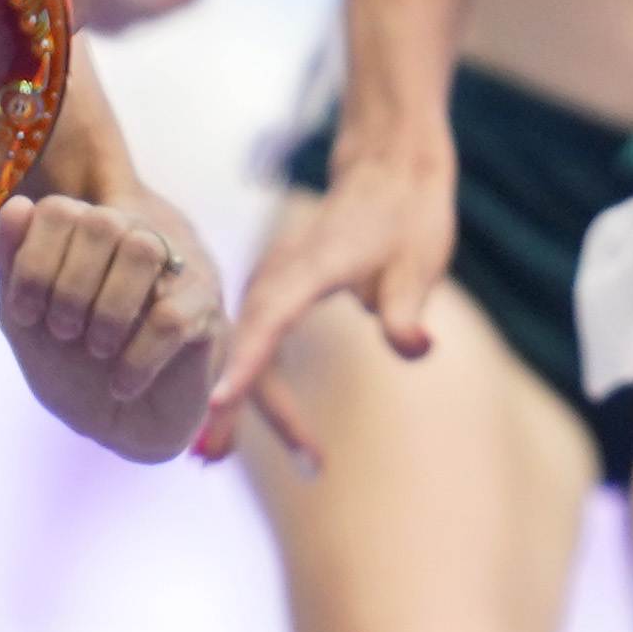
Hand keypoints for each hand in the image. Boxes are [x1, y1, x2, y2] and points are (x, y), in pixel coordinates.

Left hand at [0, 184, 226, 466]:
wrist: (123, 428)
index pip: (59, 209)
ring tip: (97, 350)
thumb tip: (16, 207)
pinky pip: (170, 317)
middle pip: (103, 222)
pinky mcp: (204, 312)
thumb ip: (11, 267)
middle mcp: (132, 239)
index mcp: (85, 237)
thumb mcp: (25, 322)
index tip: (25, 314)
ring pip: (142, 250)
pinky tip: (122, 383)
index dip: (32, 260)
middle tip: (63, 332)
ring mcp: (175, 271)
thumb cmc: (73, 367)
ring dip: (107, 311)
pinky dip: (136, 358)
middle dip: (69, 285)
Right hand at [196, 152, 452, 465]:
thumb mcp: (420, 263)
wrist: (388, 172)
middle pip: (244, 341)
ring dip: (232, 397)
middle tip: (212, 459)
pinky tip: (232, 416)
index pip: (270, 320)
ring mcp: (273, 281)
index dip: (244, 363)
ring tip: (213, 456)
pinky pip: (249, 339)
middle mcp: (280, 273)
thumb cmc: (406, 217)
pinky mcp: (275, 291)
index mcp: (311, 266)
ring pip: (241, 344)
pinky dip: (240, 377)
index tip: (216, 402)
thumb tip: (414, 348)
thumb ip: (408, 310)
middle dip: (230, 401)